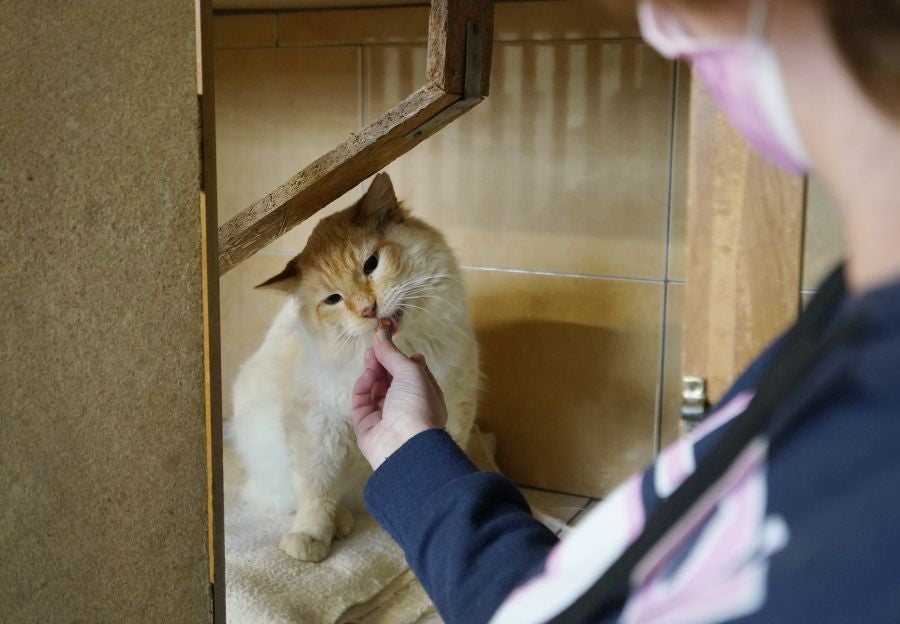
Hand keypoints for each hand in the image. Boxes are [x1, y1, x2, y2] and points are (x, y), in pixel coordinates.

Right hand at [351, 324, 447, 469]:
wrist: (405, 444)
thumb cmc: (417, 405)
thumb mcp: (411, 372)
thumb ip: (393, 353)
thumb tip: (381, 334)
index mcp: (425, 395)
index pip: (412, 373)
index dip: (402, 358)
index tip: (390, 344)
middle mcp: (407, 406)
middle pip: (391, 379)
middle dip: (383, 362)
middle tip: (373, 349)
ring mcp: (386, 416)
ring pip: (375, 389)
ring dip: (372, 372)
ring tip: (370, 359)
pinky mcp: (367, 425)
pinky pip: (362, 402)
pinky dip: (363, 387)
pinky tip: (367, 377)